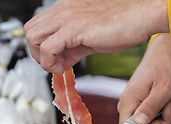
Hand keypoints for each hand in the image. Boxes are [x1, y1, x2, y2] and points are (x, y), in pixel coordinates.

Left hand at [24, 0, 168, 73]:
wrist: (140, 18)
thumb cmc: (122, 25)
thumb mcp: (91, 37)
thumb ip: (73, 47)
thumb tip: (62, 59)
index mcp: (66, 9)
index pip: (38, 27)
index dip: (42, 47)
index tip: (56, 59)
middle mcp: (63, 9)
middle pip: (30, 31)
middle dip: (37, 52)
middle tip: (54, 64)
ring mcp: (67, 17)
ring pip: (33, 37)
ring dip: (42, 58)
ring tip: (60, 66)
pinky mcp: (73, 28)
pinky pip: (48, 48)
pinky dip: (51, 63)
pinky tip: (64, 67)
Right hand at [118, 34, 170, 123]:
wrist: (162, 55)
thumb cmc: (163, 68)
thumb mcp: (164, 89)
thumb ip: (150, 107)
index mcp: (129, 102)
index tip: (159, 121)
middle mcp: (127, 105)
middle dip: (163, 121)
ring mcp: (134, 105)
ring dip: (168, 114)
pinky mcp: (140, 104)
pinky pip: (154, 116)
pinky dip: (167, 110)